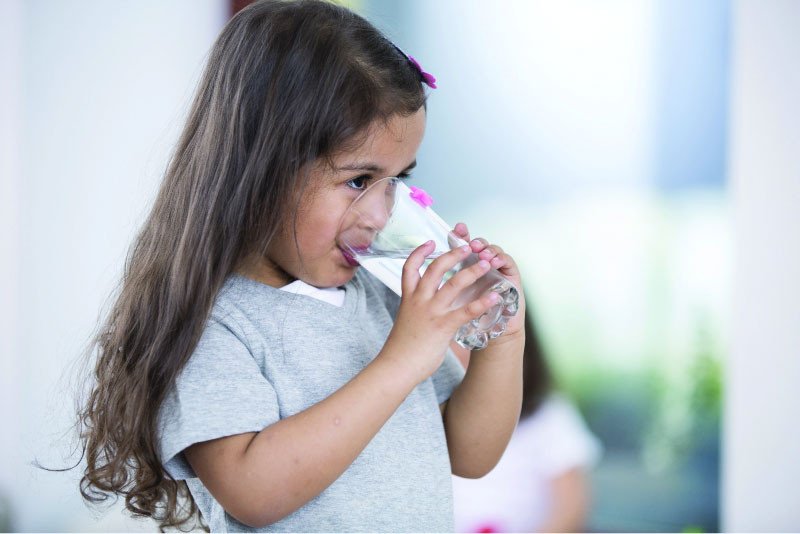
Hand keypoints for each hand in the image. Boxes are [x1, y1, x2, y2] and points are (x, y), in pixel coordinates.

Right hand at [381, 240, 503, 382]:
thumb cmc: (401, 348)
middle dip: (453, 254)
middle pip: (436, 268)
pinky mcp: (443, 326)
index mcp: (408, 298)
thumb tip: (424, 308)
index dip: (420, 253)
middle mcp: (419, 300)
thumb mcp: (406, 321)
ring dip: (472, 271)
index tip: (430, 242)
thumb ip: (416, 310)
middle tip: (467, 246)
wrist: (396, 366)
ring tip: (486, 263)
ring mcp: (431, 312)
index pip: (410, 267)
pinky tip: (495, 297)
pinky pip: (466, 310)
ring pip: (454, 284)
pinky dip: (482, 302)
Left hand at [452, 222, 525, 340]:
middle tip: (470, 243)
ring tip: (483, 253)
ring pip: (493, 249)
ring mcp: (497, 270)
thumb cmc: (470, 319)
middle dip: (474, 240)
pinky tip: (495, 261)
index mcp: (466, 267)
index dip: (460, 235)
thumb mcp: (451, 301)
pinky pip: (508, 262)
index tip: (456, 229)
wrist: (492, 334)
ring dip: (488, 248)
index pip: (462, 246)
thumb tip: (425, 274)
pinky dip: (502, 259)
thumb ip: (442, 287)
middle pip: (478, 244)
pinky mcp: (511, 277)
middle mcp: (482, 265)